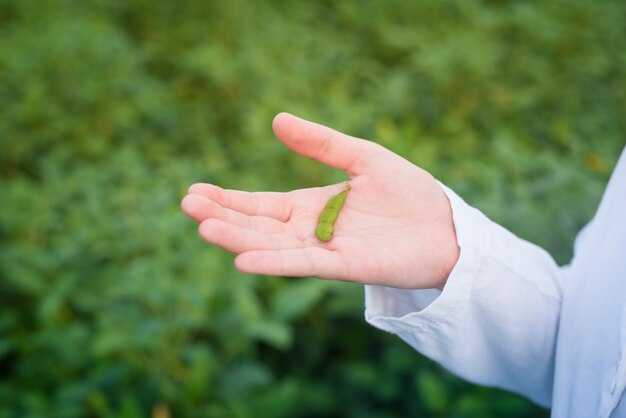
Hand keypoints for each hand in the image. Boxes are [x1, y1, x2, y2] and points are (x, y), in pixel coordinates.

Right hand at [181, 113, 458, 288]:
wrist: (447, 226)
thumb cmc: (409, 194)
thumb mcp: (363, 157)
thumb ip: (322, 143)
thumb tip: (276, 119)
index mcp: (312, 206)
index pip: (261, 204)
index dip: (229, 199)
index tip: (195, 191)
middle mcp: (311, 231)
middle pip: (258, 225)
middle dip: (223, 216)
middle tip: (186, 205)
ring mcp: (326, 251)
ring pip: (273, 246)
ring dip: (238, 238)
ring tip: (204, 227)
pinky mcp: (346, 267)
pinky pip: (304, 265)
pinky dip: (274, 263)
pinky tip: (243, 259)